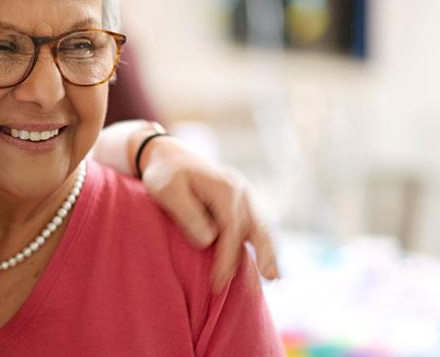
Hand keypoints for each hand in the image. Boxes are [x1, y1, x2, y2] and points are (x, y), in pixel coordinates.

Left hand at [140, 137, 279, 291]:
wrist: (168, 156)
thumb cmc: (164, 175)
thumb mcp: (167, 191)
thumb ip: (188, 215)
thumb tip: (210, 240)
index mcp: (225, 189)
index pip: (232, 230)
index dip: (227, 259)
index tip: (218, 283)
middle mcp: (241, 192)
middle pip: (259, 227)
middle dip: (265, 255)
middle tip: (270, 280)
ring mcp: (244, 196)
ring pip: (263, 226)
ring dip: (270, 251)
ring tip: (274, 277)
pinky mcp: (242, 202)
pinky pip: (258, 224)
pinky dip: (265, 242)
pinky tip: (268, 261)